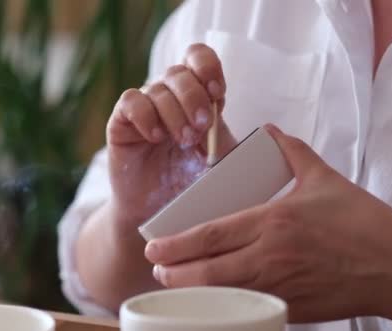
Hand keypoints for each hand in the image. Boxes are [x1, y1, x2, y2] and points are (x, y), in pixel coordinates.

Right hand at [106, 44, 236, 231]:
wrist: (160, 211)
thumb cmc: (192, 182)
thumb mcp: (221, 160)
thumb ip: (238, 142)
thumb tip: (269, 136)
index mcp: (195, 94)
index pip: (198, 58)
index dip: (208, 68)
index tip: (218, 93)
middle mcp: (168, 94)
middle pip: (179, 72)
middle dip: (194, 97)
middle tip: (202, 127)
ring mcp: (145, 107)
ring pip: (156, 88)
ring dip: (174, 113)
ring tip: (183, 140)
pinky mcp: (121, 122)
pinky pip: (130, 102)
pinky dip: (146, 116)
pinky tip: (156, 137)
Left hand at [144, 124, 391, 322]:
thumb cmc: (360, 222)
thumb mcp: (323, 178)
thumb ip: (291, 151)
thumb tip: (271, 130)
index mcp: (274, 221)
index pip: (212, 234)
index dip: (177, 244)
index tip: (154, 246)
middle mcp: (272, 256)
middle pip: (208, 270)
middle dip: (175, 271)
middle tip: (156, 266)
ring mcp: (281, 286)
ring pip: (223, 293)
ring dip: (193, 290)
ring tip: (175, 282)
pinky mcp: (292, 308)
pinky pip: (248, 306)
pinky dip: (224, 303)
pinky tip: (213, 297)